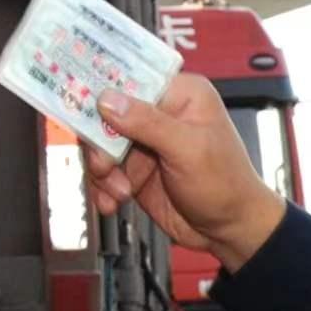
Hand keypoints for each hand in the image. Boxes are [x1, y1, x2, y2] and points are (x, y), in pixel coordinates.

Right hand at [86, 75, 292, 269]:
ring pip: (101, 146)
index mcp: (180, 95)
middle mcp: (159, 114)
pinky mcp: (135, 170)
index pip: (132, 80)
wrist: (229, 230)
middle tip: (103, 166)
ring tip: (119, 191)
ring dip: (103, 172)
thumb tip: (108, 99)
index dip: (104, 90)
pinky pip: (104, 172)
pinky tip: (113, 202)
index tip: (81, 103)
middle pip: (108, 115)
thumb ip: (147, 123)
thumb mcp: (188, 149)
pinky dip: (103, 189)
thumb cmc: (226, 184)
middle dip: (100, 144)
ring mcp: (145, 143)